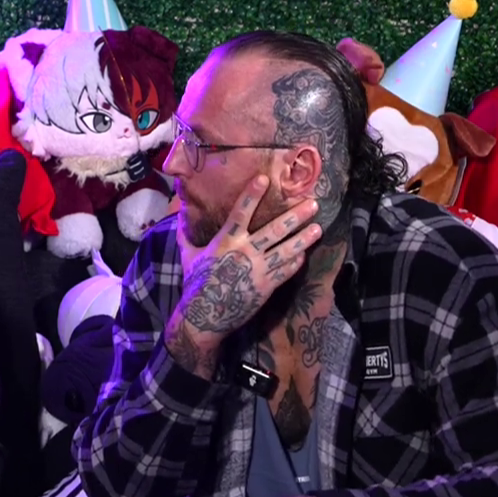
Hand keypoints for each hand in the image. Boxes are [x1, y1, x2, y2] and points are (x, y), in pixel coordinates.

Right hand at [168, 176, 321, 361]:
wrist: (204, 317)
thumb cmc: (195, 284)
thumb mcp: (188, 256)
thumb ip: (185, 234)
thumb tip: (178, 213)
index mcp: (226, 241)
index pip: (241, 212)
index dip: (252, 195)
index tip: (265, 179)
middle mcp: (245, 251)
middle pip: (275, 230)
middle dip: (295, 216)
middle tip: (313, 204)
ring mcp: (258, 269)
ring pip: (286, 250)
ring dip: (304, 238)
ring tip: (318, 228)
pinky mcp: (266, 286)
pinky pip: (286, 271)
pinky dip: (296, 262)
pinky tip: (304, 254)